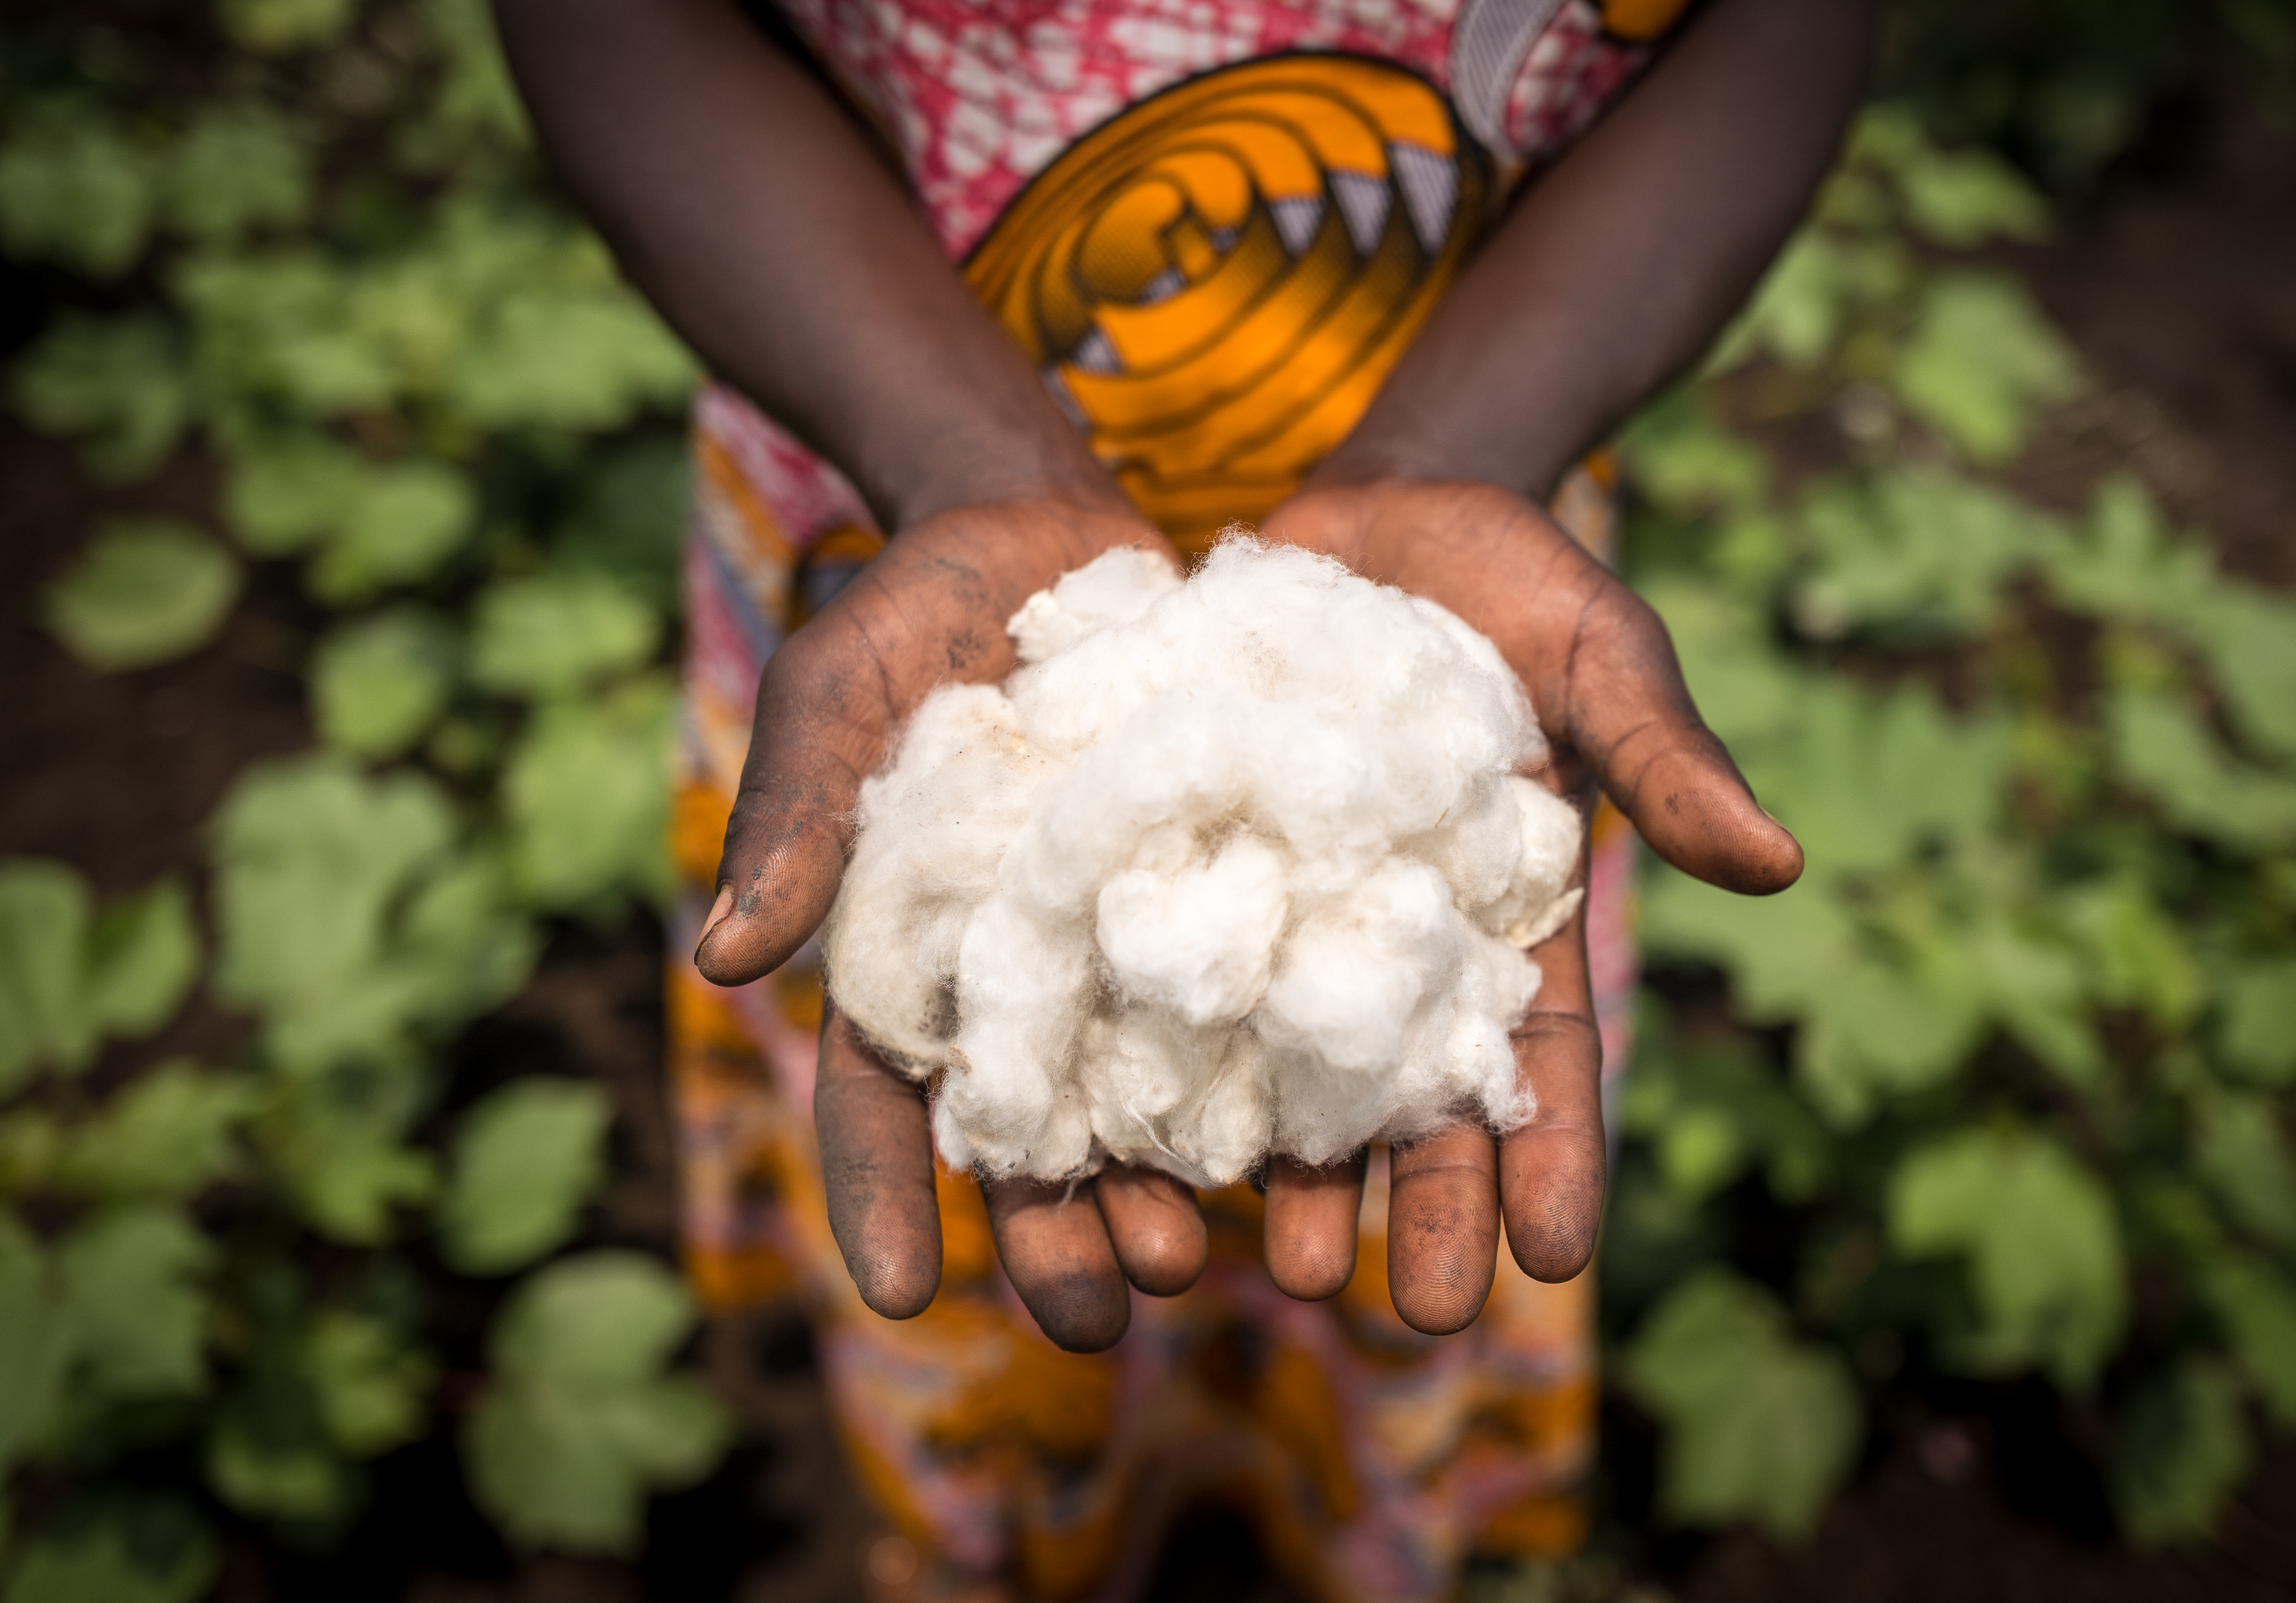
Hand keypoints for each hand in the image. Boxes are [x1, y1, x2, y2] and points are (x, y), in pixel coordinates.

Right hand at [697, 494, 1211, 1350]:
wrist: (1055, 531)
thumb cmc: (916, 603)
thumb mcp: (838, 683)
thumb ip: (793, 809)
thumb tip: (722, 961)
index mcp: (904, 945)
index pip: (877, 1088)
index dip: (884, 1189)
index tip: (904, 1294)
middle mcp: (1015, 969)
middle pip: (1022, 1130)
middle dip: (1048, 1231)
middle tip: (1093, 1320)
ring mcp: (1120, 938)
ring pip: (1137, 1095)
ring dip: (1157, 1187)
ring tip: (1193, 1265)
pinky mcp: (1217, 892)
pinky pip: (1244, 999)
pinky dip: (1264, 1076)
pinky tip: (1304, 1149)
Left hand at [1252, 476, 1801, 1332]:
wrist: (1366, 511)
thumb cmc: (1510, 580)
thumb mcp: (1600, 651)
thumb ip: (1664, 754)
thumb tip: (1779, 864)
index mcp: (1512, 914)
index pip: (1544, 1054)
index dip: (1555, 1151)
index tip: (1561, 1254)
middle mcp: (1400, 939)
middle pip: (1418, 1094)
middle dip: (1425, 1204)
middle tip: (1419, 1314)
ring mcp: (1295, 913)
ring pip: (1292, 1068)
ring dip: (1294, 1171)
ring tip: (1276, 1268)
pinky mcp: (1195, 868)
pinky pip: (1176, 977)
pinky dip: (1167, 1059)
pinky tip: (1143, 1148)